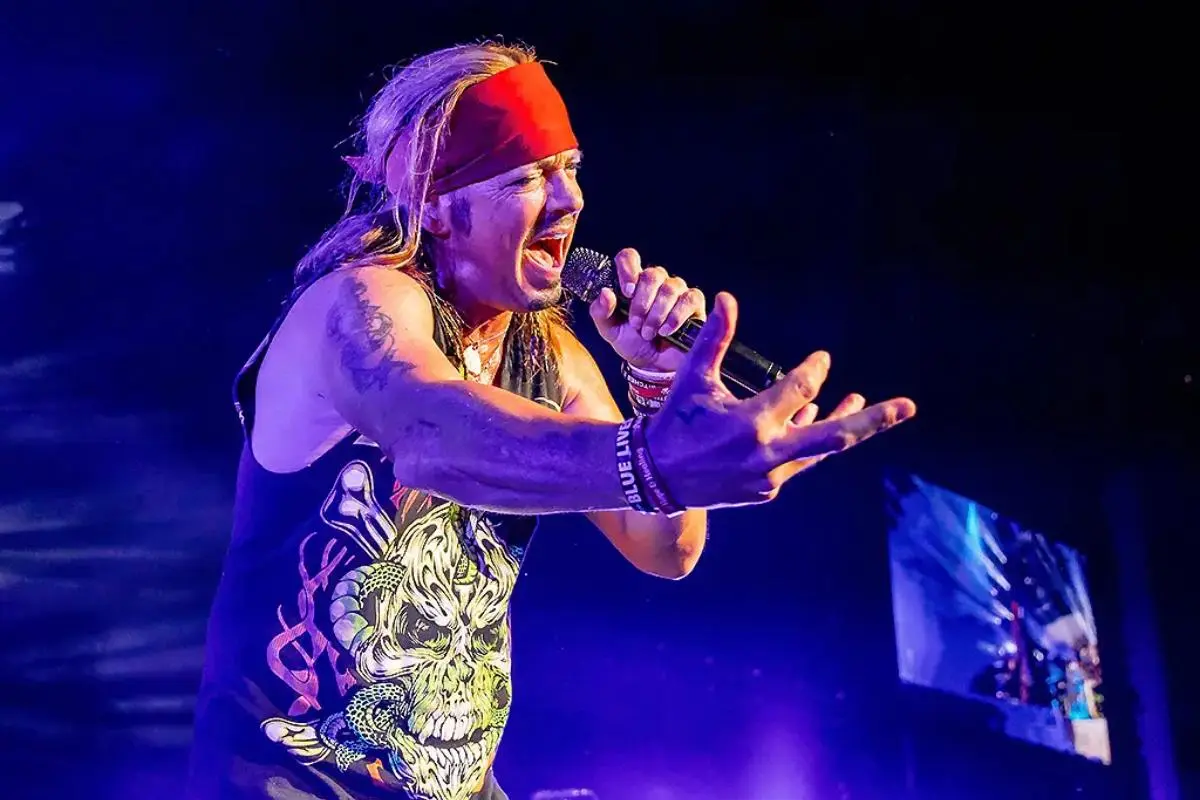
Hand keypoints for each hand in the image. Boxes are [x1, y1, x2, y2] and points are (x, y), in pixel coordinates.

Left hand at [588, 248, 704, 371]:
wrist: (652, 366)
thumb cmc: (631, 343)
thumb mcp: (609, 331)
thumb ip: (600, 312)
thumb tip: (606, 292)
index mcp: (633, 281)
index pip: (629, 257)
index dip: (628, 269)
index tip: (627, 292)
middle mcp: (656, 281)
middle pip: (652, 274)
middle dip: (642, 303)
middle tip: (636, 324)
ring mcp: (677, 290)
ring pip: (670, 288)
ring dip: (657, 314)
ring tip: (649, 332)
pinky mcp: (694, 303)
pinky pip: (689, 299)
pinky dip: (675, 317)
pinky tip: (666, 331)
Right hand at [643, 292, 916, 507]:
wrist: (655, 477)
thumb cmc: (674, 421)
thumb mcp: (692, 378)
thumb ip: (714, 338)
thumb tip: (725, 297)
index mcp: (751, 423)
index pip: (799, 389)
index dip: (814, 370)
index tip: (823, 359)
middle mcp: (767, 454)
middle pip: (834, 436)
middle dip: (874, 420)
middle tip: (908, 408)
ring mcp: (770, 477)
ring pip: (819, 450)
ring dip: (843, 424)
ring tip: (865, 403)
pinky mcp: (767, 490)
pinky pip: (799, 462)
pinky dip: (810, 441)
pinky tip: (816, 416)